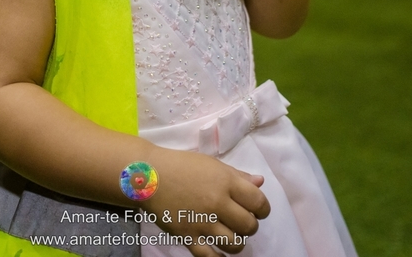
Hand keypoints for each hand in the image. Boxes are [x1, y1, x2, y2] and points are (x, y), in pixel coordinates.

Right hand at [140, 148, 269, 255]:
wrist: (148, 176)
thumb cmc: (182, 166)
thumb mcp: (212, 164)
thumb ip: (237, 175)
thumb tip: (260, 183)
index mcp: (226, 182)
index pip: (258, 202)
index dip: (263, 209)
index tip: (258, 210)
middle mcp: (217, 203)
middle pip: (248, 225)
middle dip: (250, 226)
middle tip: (241, 222)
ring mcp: (202, 222)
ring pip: (234, 244)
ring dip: (237, 242)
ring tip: (230, 236)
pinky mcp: (187, 236)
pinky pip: (209, 256)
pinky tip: (220, 253)